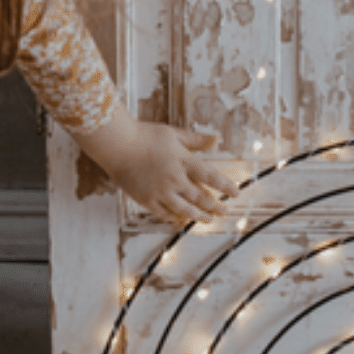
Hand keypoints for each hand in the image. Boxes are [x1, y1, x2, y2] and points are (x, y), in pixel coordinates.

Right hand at [75, 105, 240, 228]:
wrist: (117, 144)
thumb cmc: (144, 135)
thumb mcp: (173, 133)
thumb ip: (195, 139)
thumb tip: (216, 140)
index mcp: (183, 160)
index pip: (211, 176)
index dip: (225, 186)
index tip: (236, 193)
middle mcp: (175, 179)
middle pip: (200, 197)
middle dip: (215, 206)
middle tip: (223, 212)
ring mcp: (160, 191)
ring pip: (184, 209)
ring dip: (198, 216)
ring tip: (207, 220)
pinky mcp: (146, 199)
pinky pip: (164, 213)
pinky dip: (174, 218)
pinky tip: (180, 220)